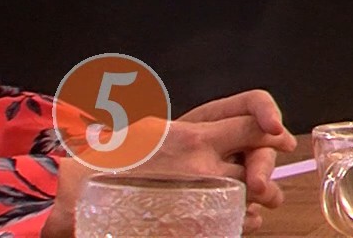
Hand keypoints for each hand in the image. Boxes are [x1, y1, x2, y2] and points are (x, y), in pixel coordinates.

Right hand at [42, 90, 298, 237]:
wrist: (71, 194)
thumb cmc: (111, 159)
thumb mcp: (156, 130)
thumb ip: (192, 134)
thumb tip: (223, 135)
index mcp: (193, 138)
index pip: (249, 125)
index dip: (271, 130)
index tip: (280, 137)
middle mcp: (200, 168)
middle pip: (255, 168)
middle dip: (267, 175)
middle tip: (271, 182)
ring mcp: (195, 200)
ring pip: (244, 199)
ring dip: (257, 202)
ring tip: (261, 204)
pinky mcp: (187, 226)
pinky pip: (227, 226)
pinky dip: (238, 224)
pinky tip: (240, 222)